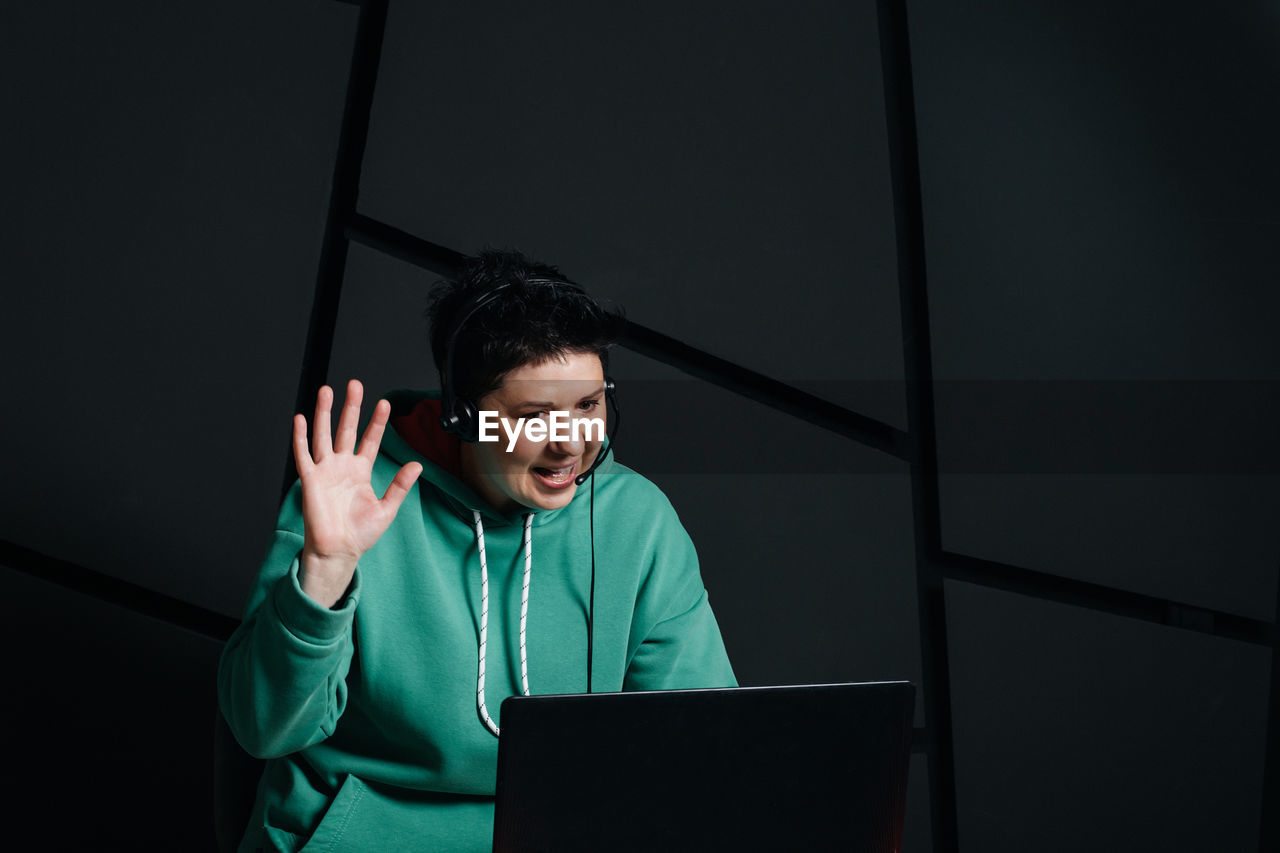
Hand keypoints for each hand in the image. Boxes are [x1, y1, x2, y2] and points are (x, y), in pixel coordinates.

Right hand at [292, 379, 421, 607]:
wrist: (339, 551)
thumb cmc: (361, 533)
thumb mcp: (387, 508)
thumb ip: (400, 485)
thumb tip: (417, 464)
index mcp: (361, 471)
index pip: (370, 439)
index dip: (376, 422)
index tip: (384, 403)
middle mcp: (342, 466)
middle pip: (346, 429)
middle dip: (351, 407)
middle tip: (355, 385)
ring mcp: (325, 471)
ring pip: (323, 435)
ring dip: (324, 413)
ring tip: (327, 390)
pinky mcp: (310, 480)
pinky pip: (304, 455)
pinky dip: (300, 437)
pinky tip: (300, 419)